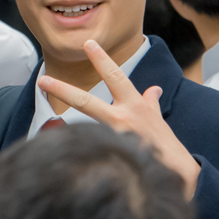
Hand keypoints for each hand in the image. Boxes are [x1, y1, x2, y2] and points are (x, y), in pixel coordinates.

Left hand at [38, 39, 200, 198]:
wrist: (176, 174)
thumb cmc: (165, 144)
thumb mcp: (158, 118)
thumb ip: (150, 102)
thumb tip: (154, 88)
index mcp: (134, 106)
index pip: (115, 76)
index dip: (101, 59)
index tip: (88, 44)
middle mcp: (122, 119)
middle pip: (85, 101)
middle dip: (62, 89)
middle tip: (42, 80)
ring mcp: (114, 138)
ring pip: (82, 128)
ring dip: (68, 130)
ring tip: (54, 130)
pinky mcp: (110, 155)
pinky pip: (88, 148)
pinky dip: (79, 149)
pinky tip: (70, 156)